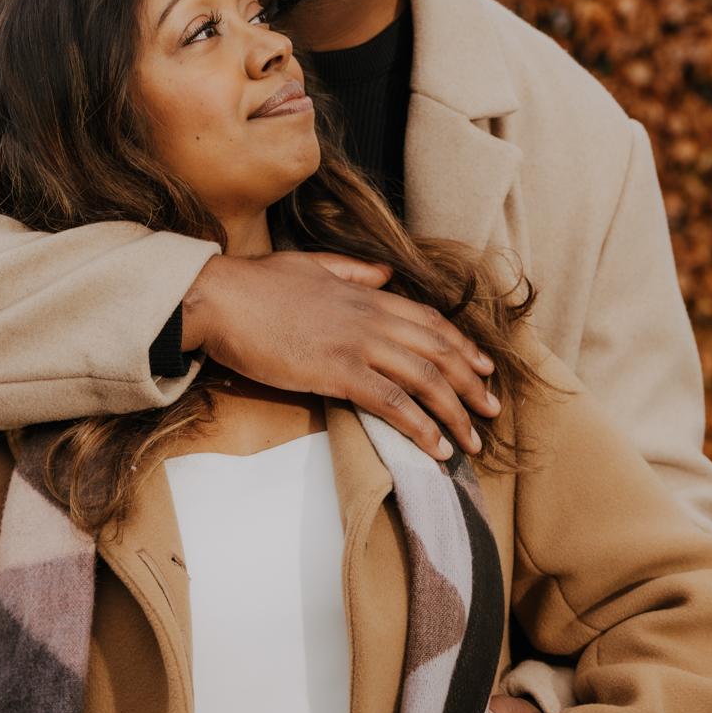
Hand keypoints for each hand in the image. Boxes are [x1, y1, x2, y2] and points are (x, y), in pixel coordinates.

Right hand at [182, 251, 497, 459]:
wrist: (218, 297)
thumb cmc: (255, 285)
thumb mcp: (311, 265)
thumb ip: (352, 271)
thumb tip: (383, 274)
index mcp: (366, 293)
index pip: (430, 321)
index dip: (462, 346)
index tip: (483, 368)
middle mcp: (372, 317)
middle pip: (439, 351)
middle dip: (471, 384)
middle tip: (493, 411)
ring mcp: (357, 344)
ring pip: (425, 379)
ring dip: (455, 412)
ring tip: (471, 441)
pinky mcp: (337, 372)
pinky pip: (392, 403)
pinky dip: (420, 426)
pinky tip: (435, 447)